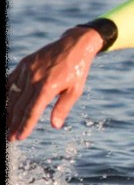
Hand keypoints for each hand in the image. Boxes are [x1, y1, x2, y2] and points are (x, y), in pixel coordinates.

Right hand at [5, 26, 103, 141]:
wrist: (74, 46)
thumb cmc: (77, 71)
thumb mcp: (75, 91)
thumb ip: (63, 108)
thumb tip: (55, 126)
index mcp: (47, 86)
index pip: (32, 111)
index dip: (25, 125)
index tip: (19, 137)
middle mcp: (34, 78)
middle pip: (19, 105)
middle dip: (13, 123)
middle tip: (10, 138)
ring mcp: (26, 70)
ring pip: (12, 94)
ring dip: (7, 112)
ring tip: (5, 126)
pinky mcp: (24, 65)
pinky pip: (10, 81)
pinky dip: (5, 94)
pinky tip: (4, 106)